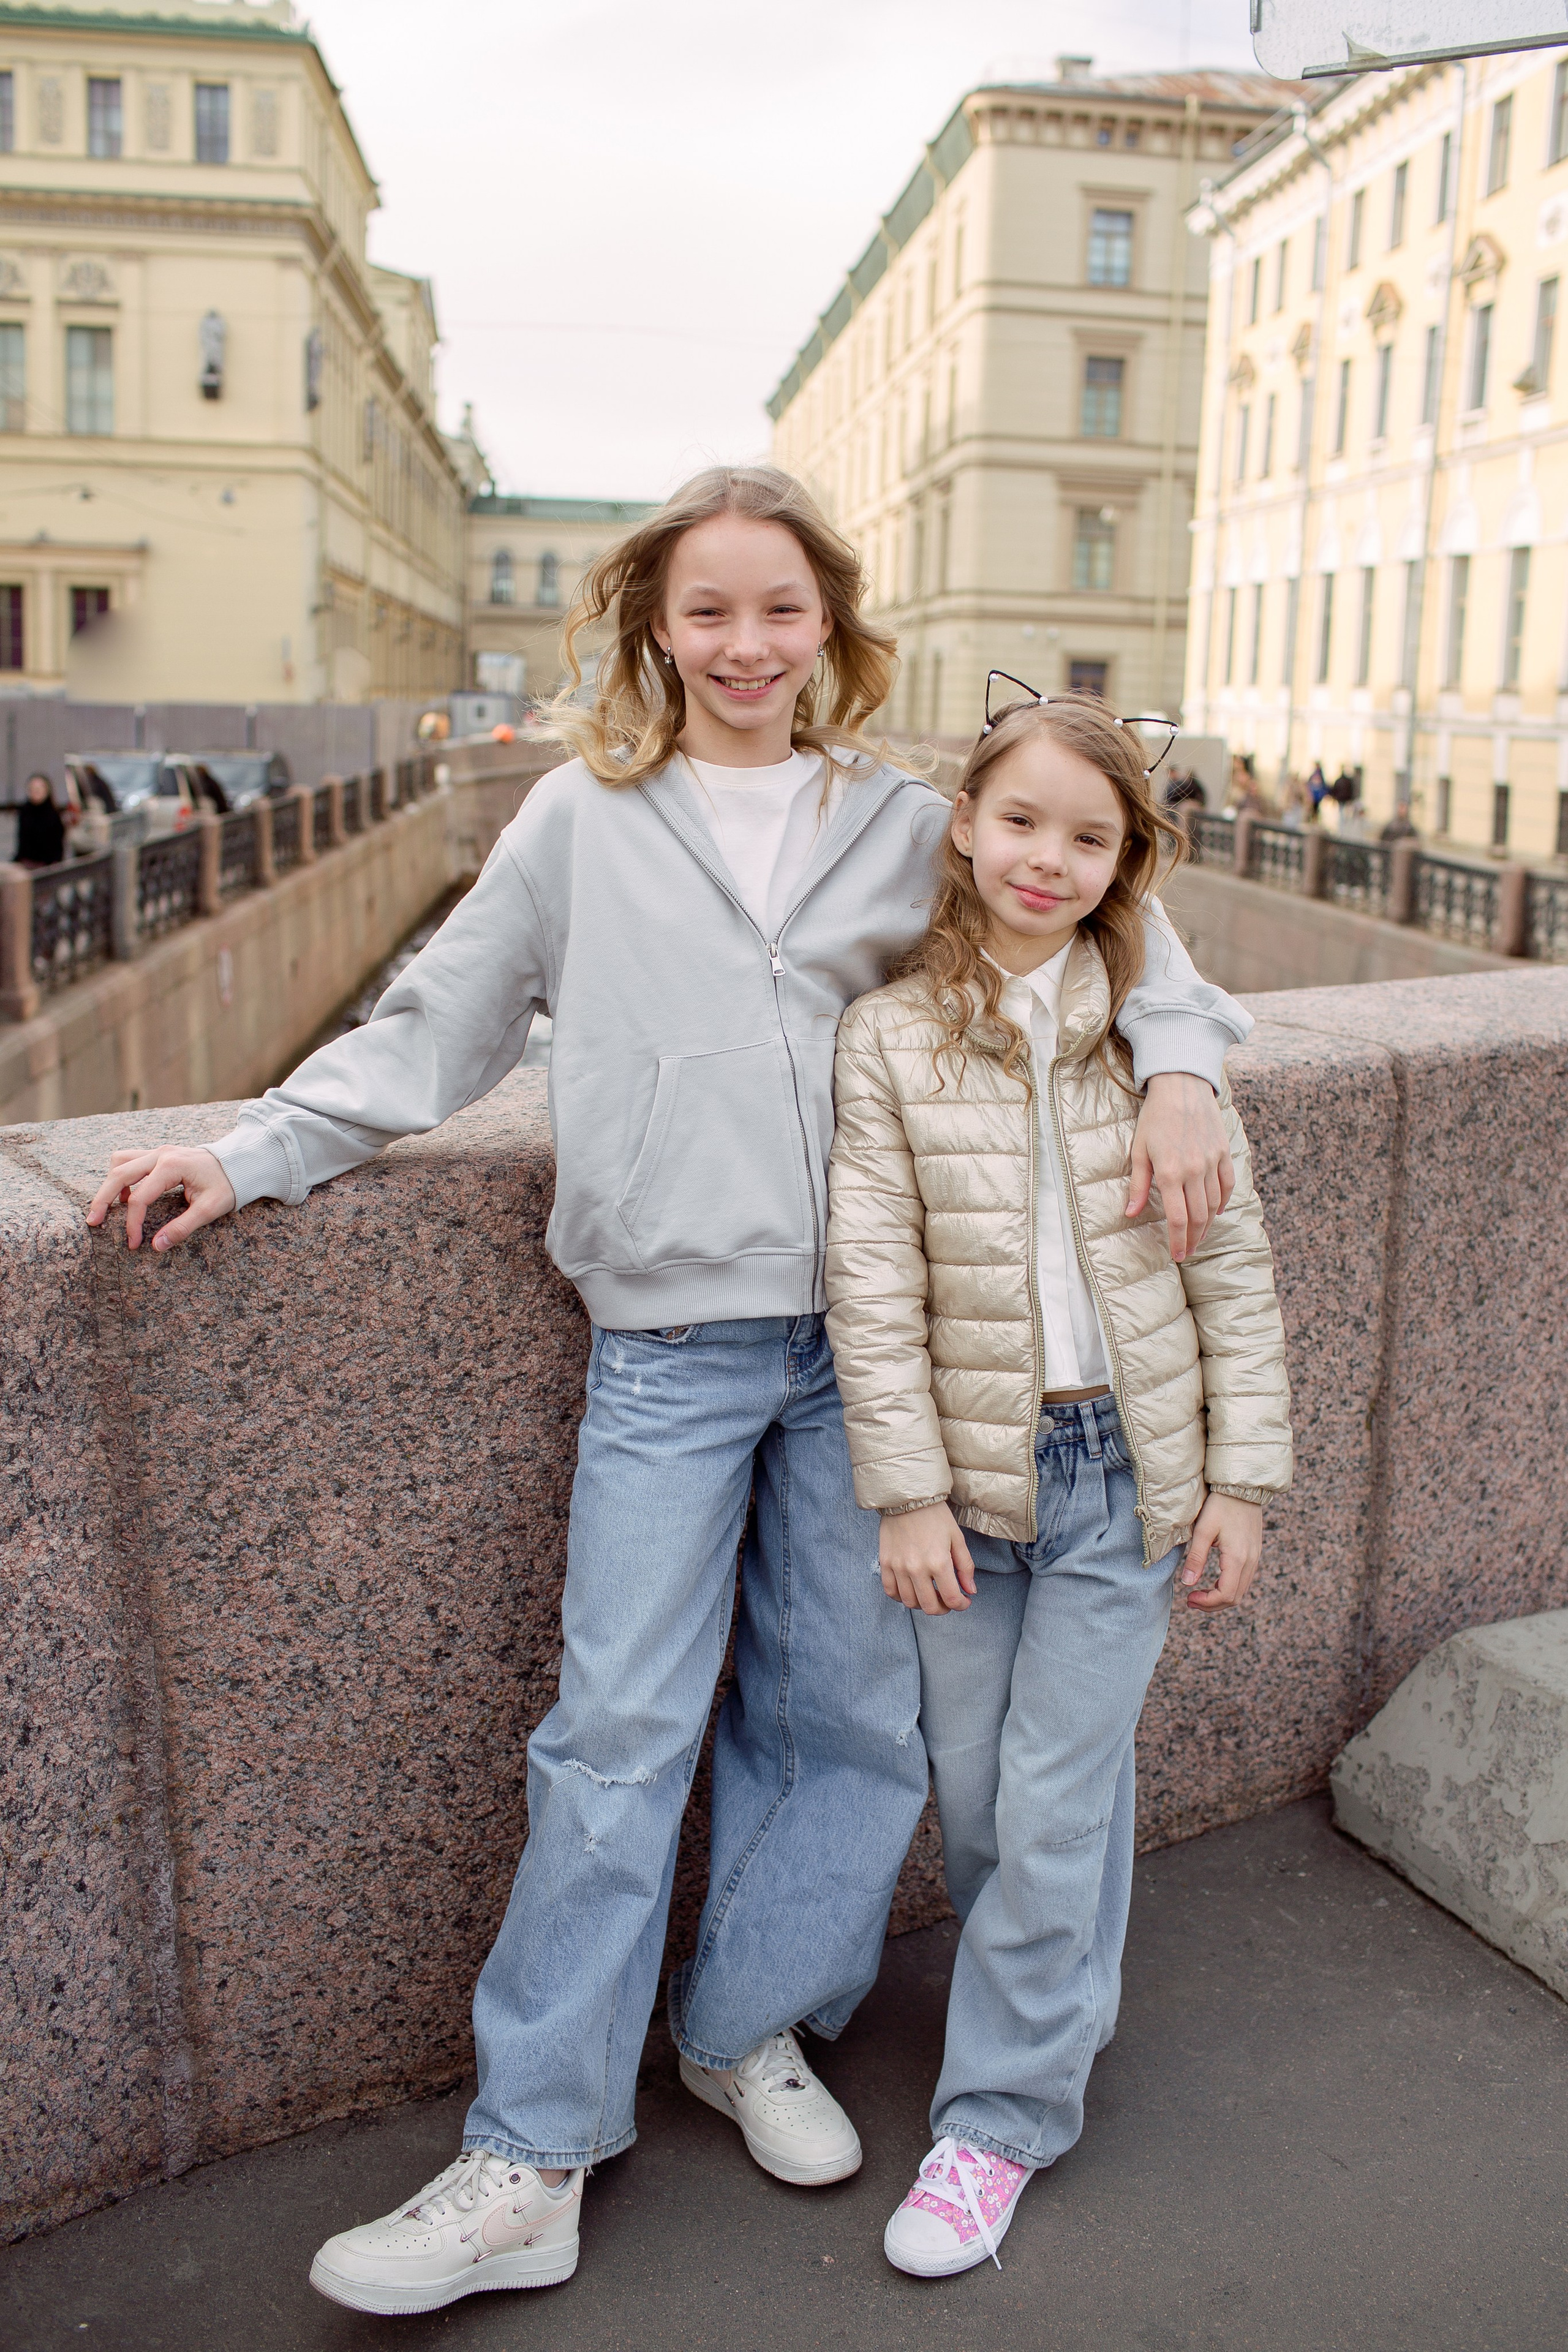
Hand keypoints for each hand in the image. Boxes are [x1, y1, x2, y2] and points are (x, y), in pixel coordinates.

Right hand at [84, 1146, 235, 1250]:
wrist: (238, 1163)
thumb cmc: (226, 1185)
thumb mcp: (210, 1209)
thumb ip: (183, 1227)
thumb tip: (156, 1246)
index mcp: (172, 1167)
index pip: (140, 1198)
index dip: (132, 1223)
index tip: (133, 1244)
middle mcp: (160, 1154)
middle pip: (118, 1174)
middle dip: (102, 1200)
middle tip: (93, 1222)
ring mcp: (157, 1151)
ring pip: (119, 1162)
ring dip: (109, 1185)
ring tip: (108, 1209)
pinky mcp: (158, 1153)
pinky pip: (129, 1159)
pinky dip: (121, 1176)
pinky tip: (128, 1196)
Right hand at [880, 1502, 975, 1615]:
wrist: (907, 1498)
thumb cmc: (935, 1516)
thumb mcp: (957, 1538)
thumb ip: (965, 1567)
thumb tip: (970, 1591)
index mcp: (939, 1562)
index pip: (951, 1599)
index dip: (961, 1605)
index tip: (964, 1601)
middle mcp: (917, 1569)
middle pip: (930, 1607)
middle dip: (944, 1609)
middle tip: (948, 1601)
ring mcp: (898, 1567)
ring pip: (910, 1602)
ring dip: (923, 1604)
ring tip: (930, 1595)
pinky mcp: (885, 1563)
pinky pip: (890, 1591)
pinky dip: (901, 1597)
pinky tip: (911, 1590)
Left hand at [1126, 1071, 1234, 1262]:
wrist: (1181, 1086)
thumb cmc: (1155, 1117)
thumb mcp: (1139, 1150)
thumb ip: (1138, 1184)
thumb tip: (1131, 1213)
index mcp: (1169, 1172)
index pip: (1177, 1218)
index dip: (1178, 1240)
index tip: (1178, 1255)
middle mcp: (1193, 1170)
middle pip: (1198, 1216)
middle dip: (1193, 1238)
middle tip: (1188, 1251)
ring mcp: (1211, 1161)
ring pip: (1214, 1204)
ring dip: (1207, 1224)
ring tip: (1199, 1236)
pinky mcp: (1223, 1152)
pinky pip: (1227, 1184)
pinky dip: (1223, 1202)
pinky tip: (1216, 1212)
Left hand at [1180, 1492, 1261, 1610]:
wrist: (1242, 1488)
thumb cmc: (1221, 1505)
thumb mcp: (1203, 1530)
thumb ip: (1196, 1558)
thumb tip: (1187, 1583)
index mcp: (1237, 1558)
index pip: (1225, 1595)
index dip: (1207, 1602)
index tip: (1189, 1597)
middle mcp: (1251, 1562)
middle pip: (1235, 1598)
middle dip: (1212, 1604)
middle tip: (1191, 1600)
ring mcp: (1255, 1558)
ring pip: (1241, 1591)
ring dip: (1221, 1597)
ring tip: (1200, 1594)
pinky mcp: (1255, 1553)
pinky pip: (1244, 1580)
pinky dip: (1229, 1587)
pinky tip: (1214, 1583)